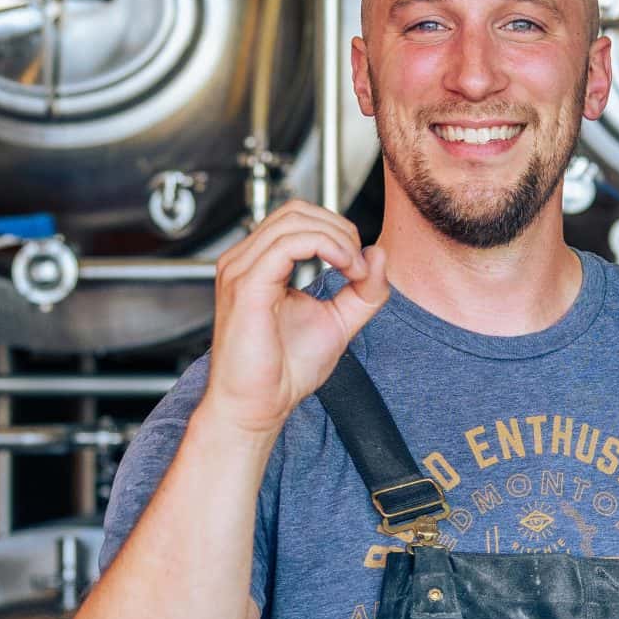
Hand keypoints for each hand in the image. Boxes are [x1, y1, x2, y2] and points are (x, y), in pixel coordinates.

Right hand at [196, 202, 388, 440]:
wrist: (258, 407)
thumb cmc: (283, 372)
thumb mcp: (338, 322)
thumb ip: (362, 290)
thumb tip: (378, 253)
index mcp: (258, 266)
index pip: (299, 219)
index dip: (338, 232)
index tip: (361, 268)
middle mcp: (244, 262)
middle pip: (296, 211)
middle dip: (339, 229)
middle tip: (359, 265)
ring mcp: (240, 271)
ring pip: (294, 221)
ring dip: (336, 238)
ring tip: (354, 269)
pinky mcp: (246, 286)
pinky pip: (287, 244)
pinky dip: (325, 247)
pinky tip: (344, 268)